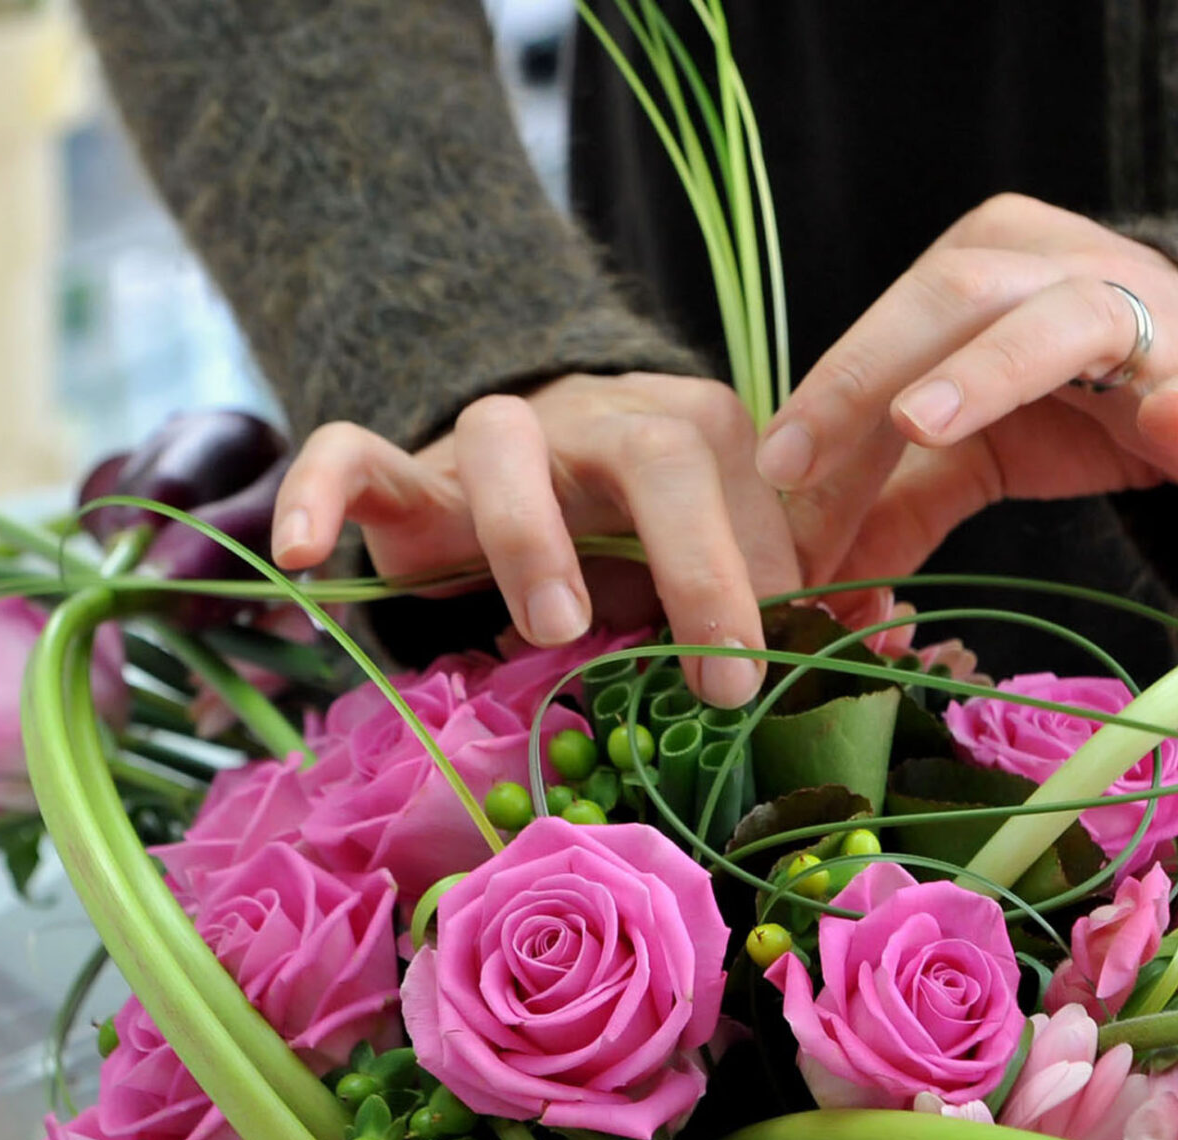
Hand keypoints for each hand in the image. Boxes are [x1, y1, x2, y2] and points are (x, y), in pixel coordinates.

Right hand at [270, 373, 796, 705]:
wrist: (515, 465)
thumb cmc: (629, 536)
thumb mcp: (713, 561)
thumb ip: (789, 588)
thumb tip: (877, 635)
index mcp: (693, 433)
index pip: (745, 487)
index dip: (763, 581)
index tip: (763, 680)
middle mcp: (599, 420)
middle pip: (655, 451)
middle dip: (694, 560)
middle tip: (718, 676)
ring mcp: (494, 439)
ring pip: (501, 441)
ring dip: (529, 537)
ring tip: (553, 632)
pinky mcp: (399, 469)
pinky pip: (348, 452)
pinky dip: (319, 492)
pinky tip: (299, 558)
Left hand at [755, 193, 1177, 584]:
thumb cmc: (1088, 414)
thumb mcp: (974, 453)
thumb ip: (893, 496)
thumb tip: (799, 567)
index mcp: (988, 271)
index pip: (892, 323)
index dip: (826, 393)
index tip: (770, 468)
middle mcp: (1061, 270)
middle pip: (952, 295)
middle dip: (866, 373)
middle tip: (802, 456)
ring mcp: (1152, 318)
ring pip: (1065, 319)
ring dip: (990, 370)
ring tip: (922, 421)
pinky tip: (1165, 426)